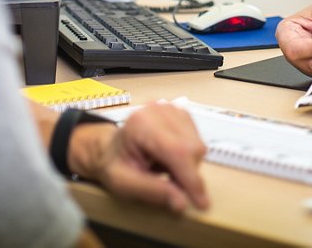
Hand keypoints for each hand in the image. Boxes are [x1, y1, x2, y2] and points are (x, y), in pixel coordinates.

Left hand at [69, 102, 209, 213]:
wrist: (109, 148)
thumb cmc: (114, 164)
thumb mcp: (124, 184)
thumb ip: (152, 192)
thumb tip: (181, 203)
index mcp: (141, 124)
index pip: (177, 152)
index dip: (192, 179)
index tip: (202, 202)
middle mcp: (159, 110)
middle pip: (192, 148)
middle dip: (187, 174)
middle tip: (169, 185)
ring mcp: (171, 109)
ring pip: (198, 145)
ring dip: (187, 165)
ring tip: (164, 169)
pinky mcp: (180, 113)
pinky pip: (197, 140)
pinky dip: (188, 156)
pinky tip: (169, 159)